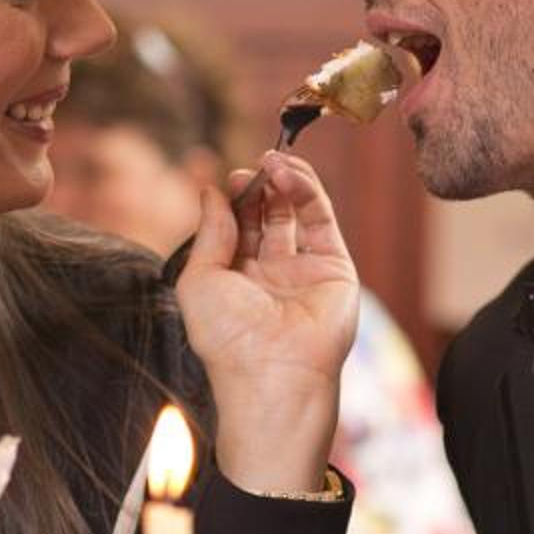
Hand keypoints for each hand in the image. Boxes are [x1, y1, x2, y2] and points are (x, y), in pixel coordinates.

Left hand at [175, 150, 358, 495]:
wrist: (271, 372)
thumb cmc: (226, 337)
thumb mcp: (199, 278)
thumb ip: (209, 232)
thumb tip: (211, 191)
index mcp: (236, 280)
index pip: (238, 228)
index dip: (236, 200)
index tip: (232, 179)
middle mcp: (271, 274)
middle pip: (268, 216)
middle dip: (260, 188)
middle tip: (253, 168)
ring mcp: (304, 271)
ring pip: (297, 213)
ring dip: (285, 182)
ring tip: (273, 161)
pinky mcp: (334, 268)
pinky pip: (322, 221)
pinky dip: (308, 191)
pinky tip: (289, 173)